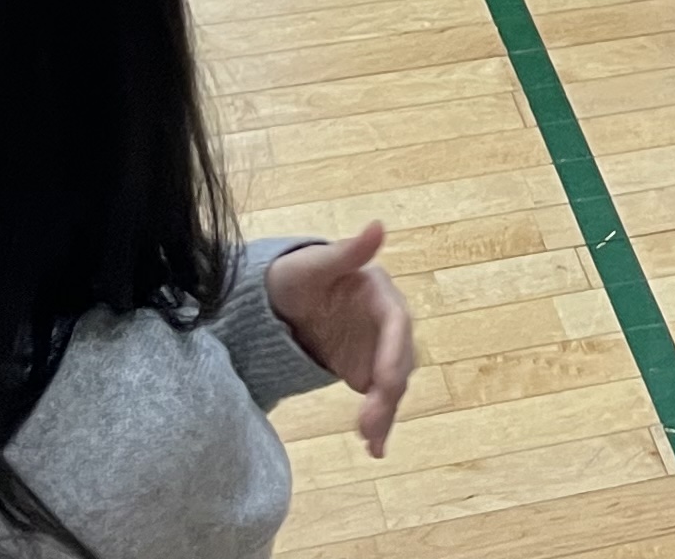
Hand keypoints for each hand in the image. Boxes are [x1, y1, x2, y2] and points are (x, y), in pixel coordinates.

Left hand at [265, 222, 416, 455]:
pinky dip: (378, 423)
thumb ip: (346, 252)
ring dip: (385, 413)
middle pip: (399, 360)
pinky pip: (379, 399)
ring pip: (392, 385)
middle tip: (369, 425)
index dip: (394, 353)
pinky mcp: (366, 371)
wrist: (276, 302)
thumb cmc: (293, 276)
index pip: (397, 324)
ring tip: (371, 443)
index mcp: (379, 292)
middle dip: (388, 394)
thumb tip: (379, 224)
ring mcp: (377, 349)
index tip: (384, 384)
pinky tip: (374, 449)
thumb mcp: (311, 266)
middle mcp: (386, 323)